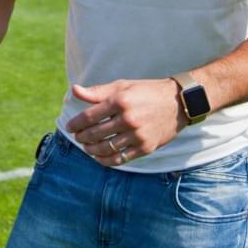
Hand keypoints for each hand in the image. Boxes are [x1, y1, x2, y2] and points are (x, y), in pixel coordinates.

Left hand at [65, 78, 186, 166]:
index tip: (69, 127)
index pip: (89, 117)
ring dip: (92, 150)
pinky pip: (120, 158)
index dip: (76, 124)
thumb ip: (97, 92)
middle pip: (95, 134)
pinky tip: (99, 157)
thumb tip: (74, 91)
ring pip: (106, 148)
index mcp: (120, 101)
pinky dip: (106, 160)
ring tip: (87, 147)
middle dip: (82, 137)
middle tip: (78, 138)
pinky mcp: (146, 147)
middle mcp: (128, 118)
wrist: (178, 102)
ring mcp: (138, 135)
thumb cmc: (146, 92)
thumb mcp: (122, 86)